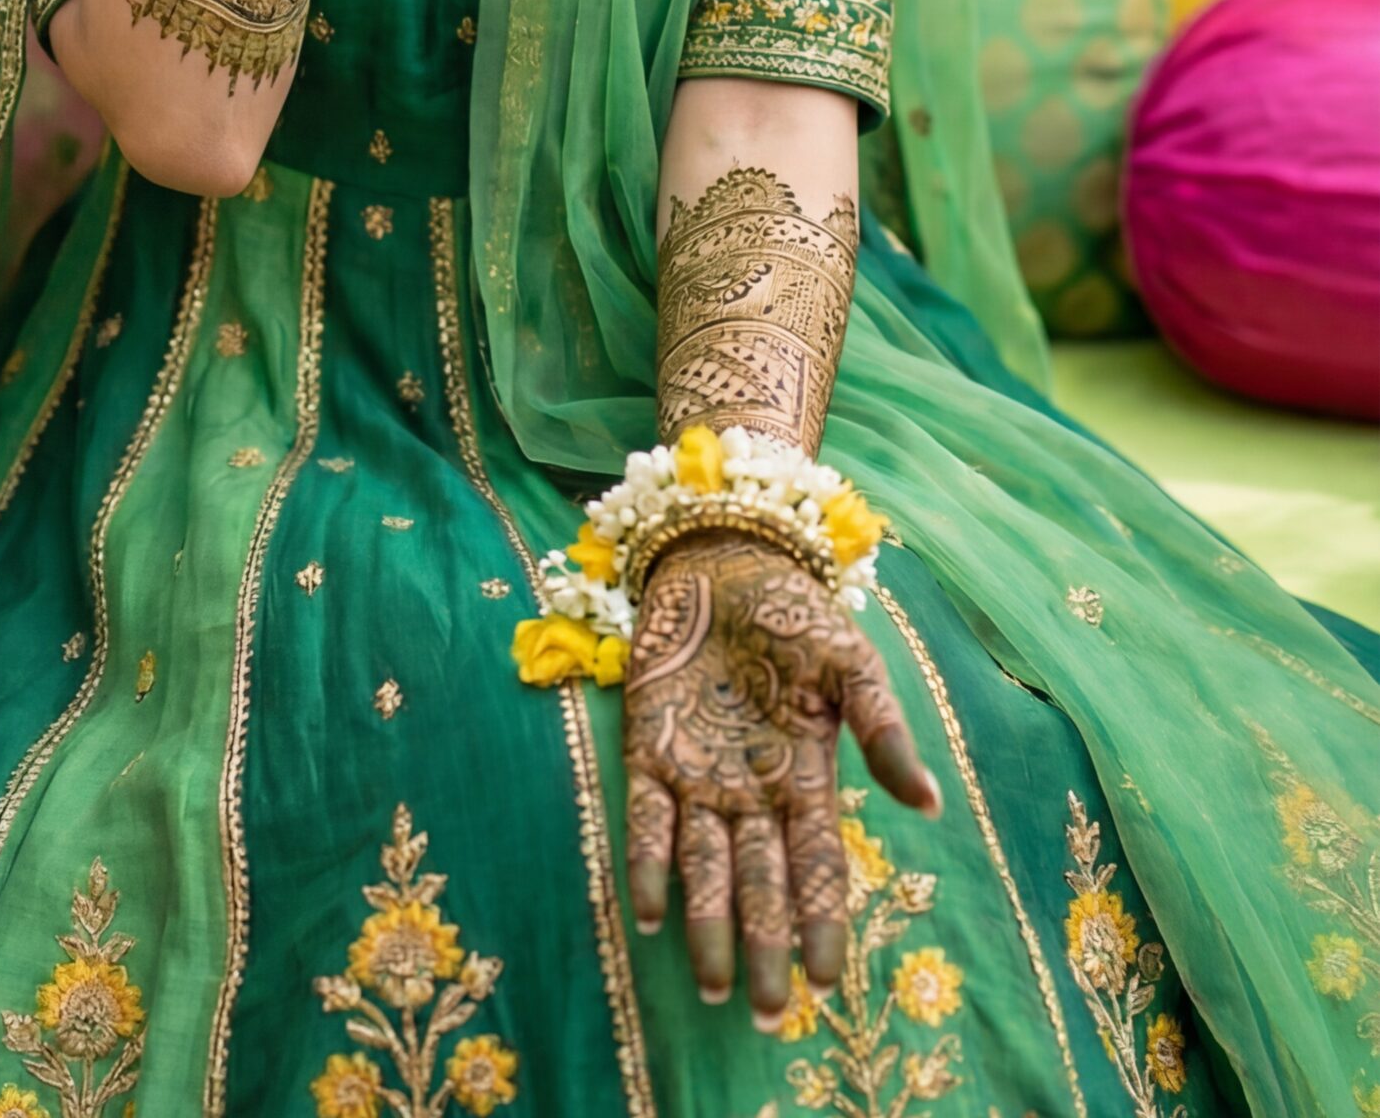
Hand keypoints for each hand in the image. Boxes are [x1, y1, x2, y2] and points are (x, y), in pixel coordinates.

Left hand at [623, 531, 939, 1029]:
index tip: (826, 982)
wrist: (724, 557)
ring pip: (704, 866)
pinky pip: (645, 816)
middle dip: (763, 948)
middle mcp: (750, 791)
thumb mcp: (852, 664)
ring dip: (707, 927)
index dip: (820, 924)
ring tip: (713, 989)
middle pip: (761, 883)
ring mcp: (698, 774)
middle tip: (765, 1016)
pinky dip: (647, 864)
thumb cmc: (793, 613)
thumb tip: (929, 803)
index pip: (817, 869)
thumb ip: (884, 730)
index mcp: (805, 776)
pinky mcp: (648, 747)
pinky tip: (650, 913)